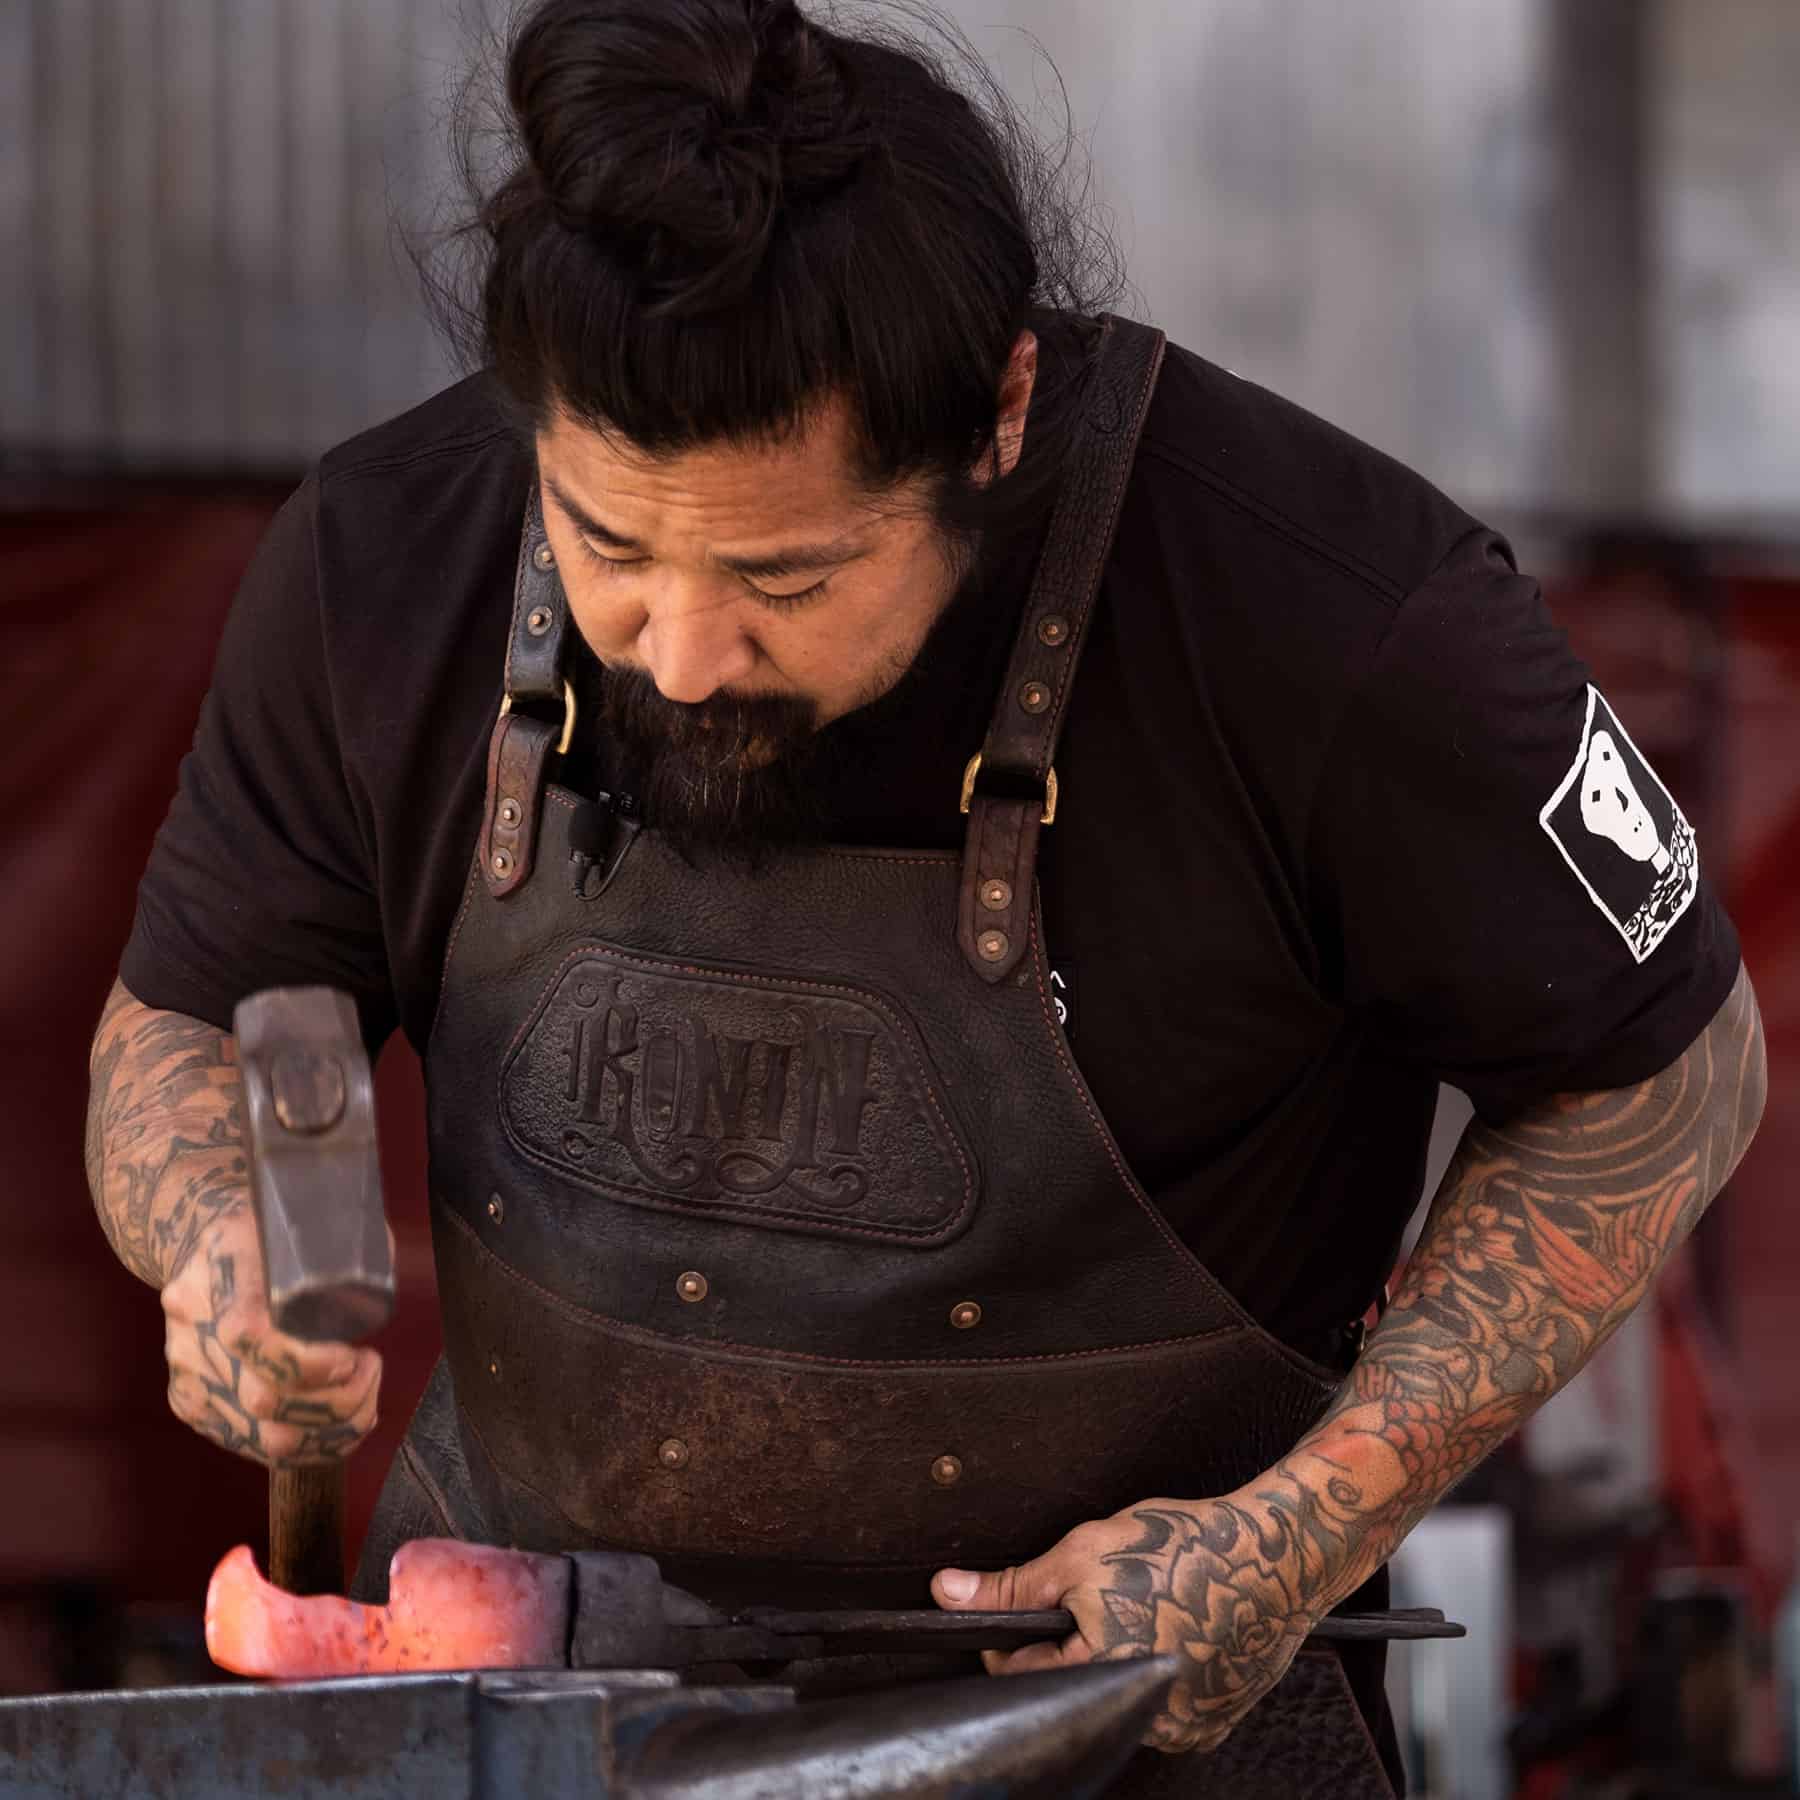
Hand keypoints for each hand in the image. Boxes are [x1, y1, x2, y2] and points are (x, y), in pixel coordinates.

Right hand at [160, 1200, 382, 1467]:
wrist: (197, 1248)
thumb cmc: (265, 1232)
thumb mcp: (298, 1217)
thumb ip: (343, 1244)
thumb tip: (381, 1277)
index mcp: (218, 1276)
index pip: (250, 1336)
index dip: (310, 1361)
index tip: (350, 1351)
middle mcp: (193, 1334)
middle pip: (264, 1401)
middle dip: (338, 1399)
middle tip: (368, 1365)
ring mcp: (190, 1378)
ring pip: (266, 1439)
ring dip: (333, 1429)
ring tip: (362, 1393)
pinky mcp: (193, 1407)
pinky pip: (257, 1447)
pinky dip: (313, 1443)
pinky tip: (341, 1418)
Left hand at [932, 1495, 1315, 1753]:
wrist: (1275, 1553)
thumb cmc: (1183, 1547)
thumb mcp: (1081, 1553)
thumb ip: (1012, 1587)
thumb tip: (949, 1594)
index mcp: (1100, 1677)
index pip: (1022, 1675)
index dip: (1016, 1634)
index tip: (1032, 1604)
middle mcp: (1142, 1717)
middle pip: (1072, 1690)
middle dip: (1070, 1645)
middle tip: (1102, 1598)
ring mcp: (1182, 1727)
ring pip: (1115, 1698)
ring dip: (1114, 1660)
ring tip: (1144, 1609)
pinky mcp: (1212, 1722)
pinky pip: (1161, 1706)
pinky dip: (1155, 1673)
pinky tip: (1172, 1632)